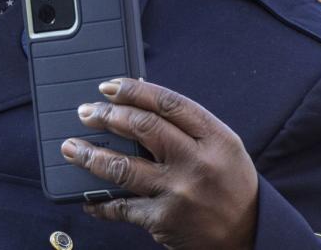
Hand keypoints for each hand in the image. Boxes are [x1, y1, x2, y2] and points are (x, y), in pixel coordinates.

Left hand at [60, 78, 258, 248]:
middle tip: (86, 113)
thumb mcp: (221, 145)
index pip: (168, 103)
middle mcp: (197, 162)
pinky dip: (101, 203)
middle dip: (106, 116)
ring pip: (123, 167)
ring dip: (90, 156)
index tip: (108, 87)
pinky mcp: (163, 221)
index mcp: (215, 137)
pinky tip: (88, 198)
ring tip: (71, 148)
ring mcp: (178, 193)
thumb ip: (186, 124)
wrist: (249, 234)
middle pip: (142, 128)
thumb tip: (138, 95)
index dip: (133, 90)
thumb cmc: (229, 182)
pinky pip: (122, 207)